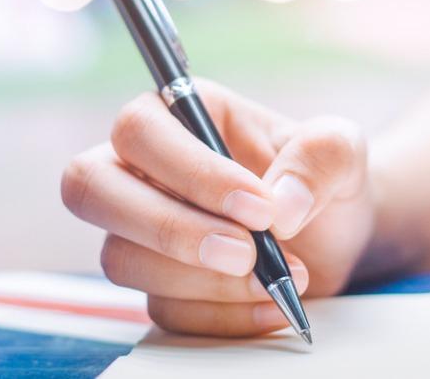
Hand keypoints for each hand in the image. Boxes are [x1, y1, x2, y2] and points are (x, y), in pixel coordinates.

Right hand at [61, 80, 373, 335]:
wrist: (331, 231)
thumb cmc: (319, 175)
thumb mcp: (340, 149)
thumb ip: (321, 156)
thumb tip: (282, 206)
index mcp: (178, 114)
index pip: (140, 131)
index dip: (191, 173)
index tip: (260, 208)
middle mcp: (141, 169)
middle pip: (90, 190)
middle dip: (168, 229)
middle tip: (245, 253)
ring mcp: (139, 231)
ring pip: (122, 260)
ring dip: (203, 280)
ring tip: (280, 277)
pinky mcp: (156, 285)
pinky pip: (163, 310)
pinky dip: (222, 316)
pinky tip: (271, 305)